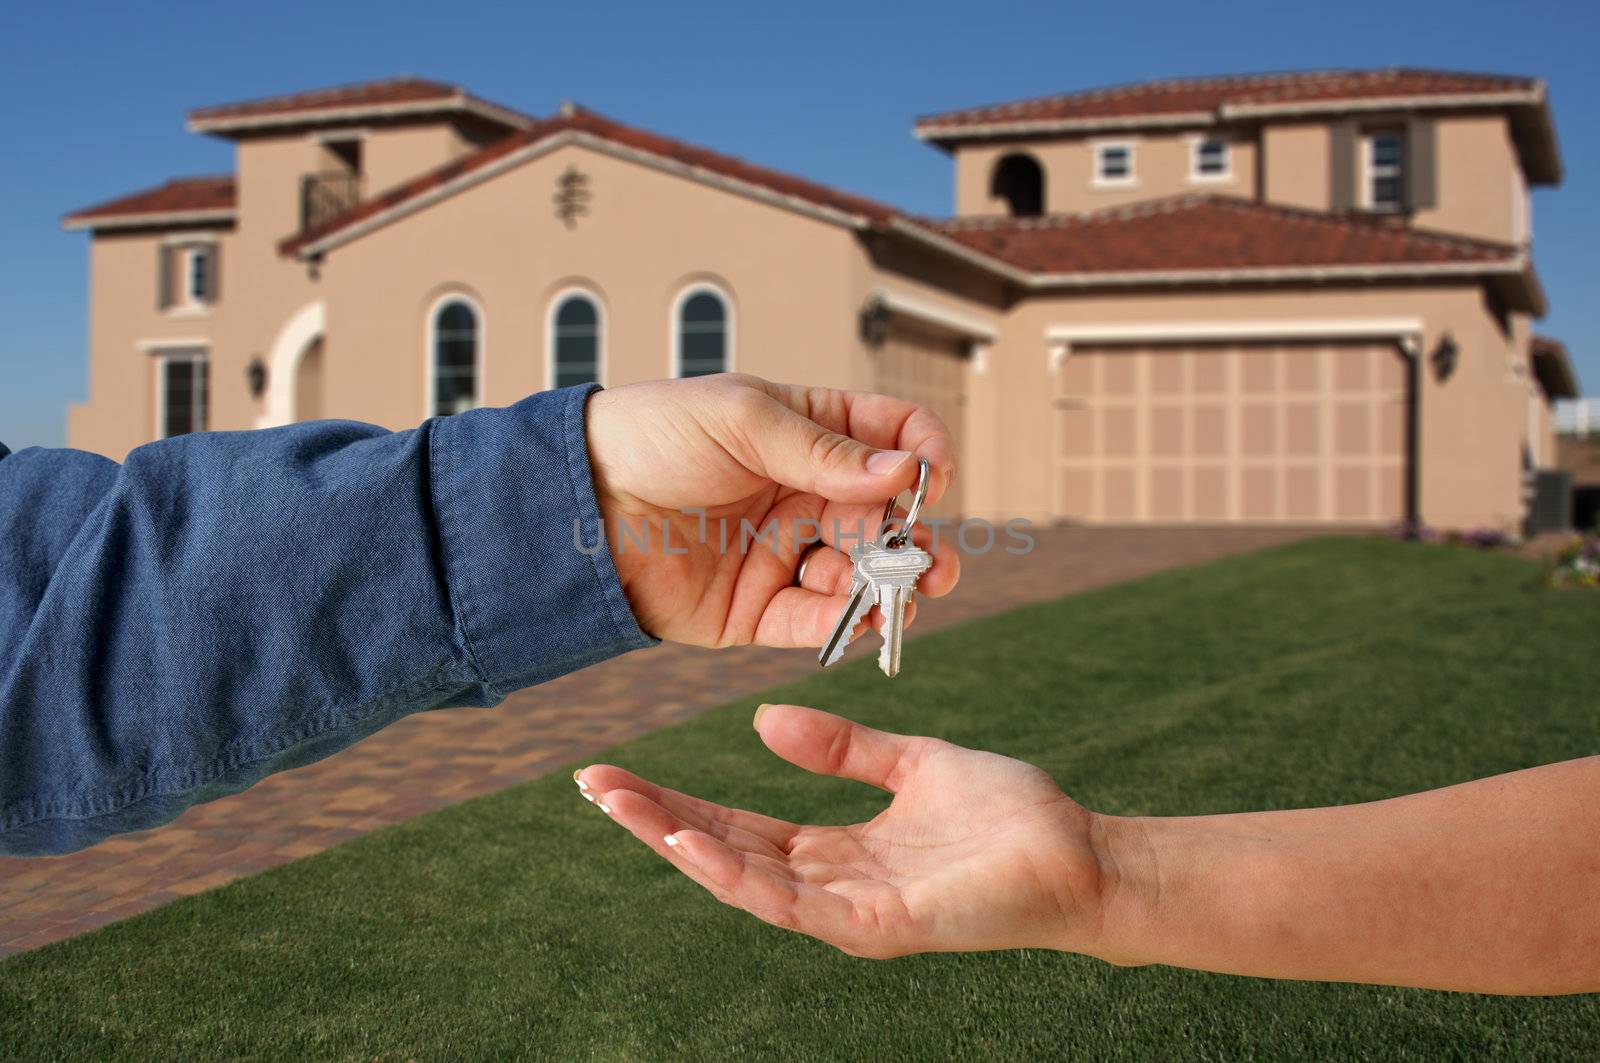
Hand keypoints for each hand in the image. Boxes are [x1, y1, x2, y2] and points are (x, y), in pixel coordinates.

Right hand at [576, 704, 1111, 958]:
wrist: (1082, 852)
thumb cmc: (1009, 815)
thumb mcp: (912, 762)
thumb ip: (843, 746)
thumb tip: (764, 718)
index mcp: (837, 850)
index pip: (737, 822)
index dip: (676, 799)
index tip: (618, 771)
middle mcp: (832, 885)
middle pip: (725, 850)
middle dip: (655, 819)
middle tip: (592, 783)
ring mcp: (851, 912)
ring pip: (745, 881)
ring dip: (680, 843)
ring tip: (624, 807)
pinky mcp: (878, 925)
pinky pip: (793, 904)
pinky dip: (737, 875)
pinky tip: (692, 842)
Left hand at [583, 374, 959, 647]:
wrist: (575, 502)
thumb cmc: (649, 437)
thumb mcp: (740, 420)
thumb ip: (821, 451)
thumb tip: (903, 472)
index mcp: (809, 432)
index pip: (893, 436)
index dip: (923, 454)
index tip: (931, 478)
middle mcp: (806, 495)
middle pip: (889, 519)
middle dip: (919, 542)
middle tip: (933, 564)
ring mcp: (785, 552)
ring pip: (862, 575)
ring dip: (888, 586)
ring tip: (896, 593)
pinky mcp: (757, 608)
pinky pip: (814, 622)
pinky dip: (842, 623)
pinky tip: (858, 617)